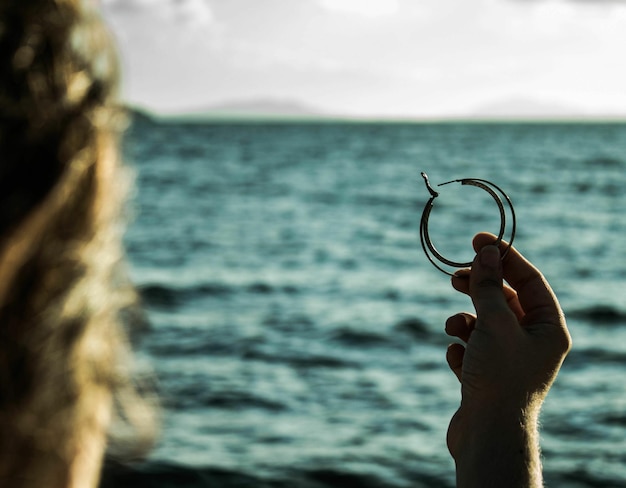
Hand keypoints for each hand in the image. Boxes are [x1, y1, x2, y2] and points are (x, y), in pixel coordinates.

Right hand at [444, 233, 570, 486]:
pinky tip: (457, 357)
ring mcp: (508, 358)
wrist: (487, 434)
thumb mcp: (493, 322)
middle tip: (454, 276)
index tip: (477, 239)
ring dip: (464, 319)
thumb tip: (487, 251)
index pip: (529, 279)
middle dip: (478, 287)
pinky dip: (461, 346)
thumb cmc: (499, 377)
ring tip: (453, 327)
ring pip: (483, 322)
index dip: (504, 257)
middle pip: (504, 299)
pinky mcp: (487, 373)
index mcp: (548, 328)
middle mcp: (531, 341)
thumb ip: (489, 285)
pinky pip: (471, 345)